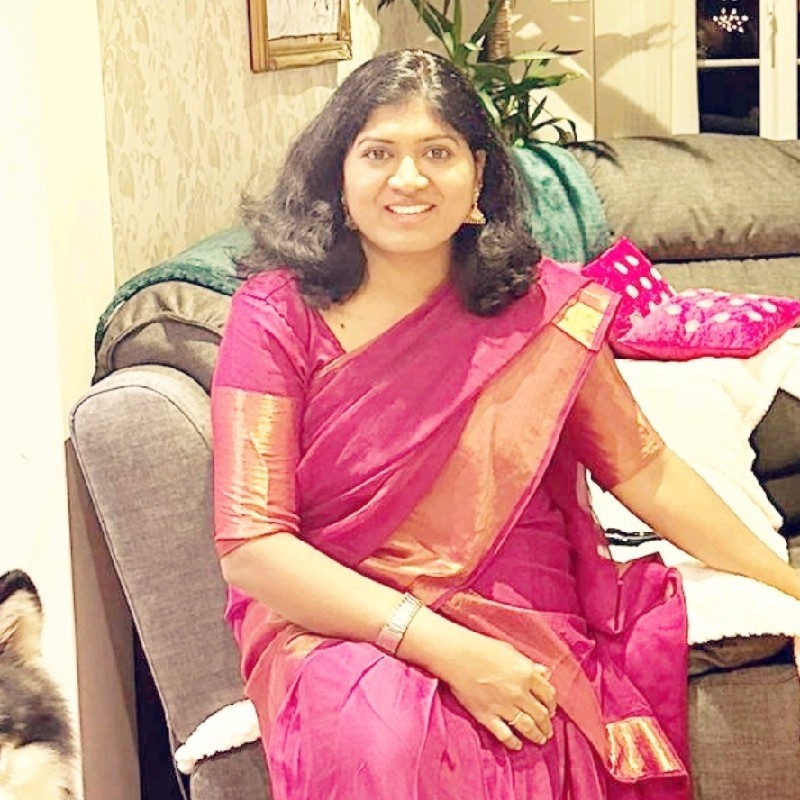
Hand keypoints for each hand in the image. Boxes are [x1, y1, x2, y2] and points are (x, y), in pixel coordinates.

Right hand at [435, 630, 556, 750]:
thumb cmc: (481, 648)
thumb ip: (529, 665)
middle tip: (547, 729)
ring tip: (540, 739)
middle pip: (541, 714)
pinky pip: (505, 735)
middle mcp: (519, 693)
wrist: (456, 655)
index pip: (549, 694)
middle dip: (547, 724)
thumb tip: (545, 673)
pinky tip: (517, 745)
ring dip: (537, 735)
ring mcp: (504, 706)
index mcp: (526, 674)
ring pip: (528, 727)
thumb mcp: (510, 651)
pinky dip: (514, 743)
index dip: (552, 704)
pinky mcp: (488, 716)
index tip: (551, 709)